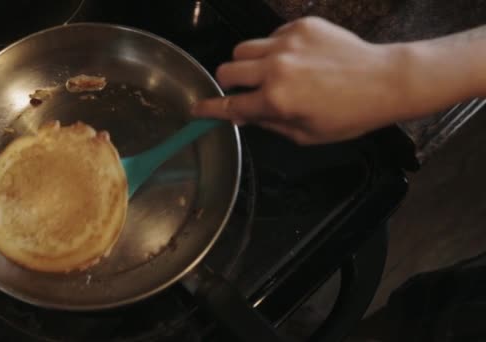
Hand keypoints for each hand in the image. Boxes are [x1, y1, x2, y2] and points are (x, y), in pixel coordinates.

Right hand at [191, 17, 438, 144]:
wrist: (385, 81)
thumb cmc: (349, 115)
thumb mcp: (306, 134)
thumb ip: (270, 124)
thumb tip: (246, 116)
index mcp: (276, 101)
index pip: (230, 106)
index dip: (209, 109)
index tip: (196, 108)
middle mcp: (275, 69)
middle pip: (227, 70)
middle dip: (228, 83)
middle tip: (243, 90)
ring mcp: (287, 43)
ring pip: (244, 49)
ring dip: (248, 63)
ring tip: (268, 72)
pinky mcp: (300, 26)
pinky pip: (271, 36)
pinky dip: (274, 49)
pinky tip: (297, 59)